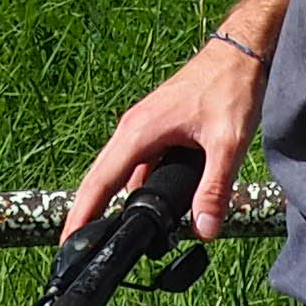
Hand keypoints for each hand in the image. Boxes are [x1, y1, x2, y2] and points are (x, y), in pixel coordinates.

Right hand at [59, 33, 265, 241]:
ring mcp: (143, 129)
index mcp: (140, 131)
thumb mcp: (227, 143)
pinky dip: (134, 189)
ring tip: (109, 238)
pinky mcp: (156, 131)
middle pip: (101, 179)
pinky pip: (136, 166)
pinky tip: (148, 208)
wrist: (239, 53)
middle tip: (77, 251)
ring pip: (119, 173)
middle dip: (88, 214)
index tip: (66, 244)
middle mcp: (133, 130)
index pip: (101, 180)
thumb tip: (203, 231)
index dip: (82, 214)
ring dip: (112, 203)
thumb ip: (214, 188)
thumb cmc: (230, 89)